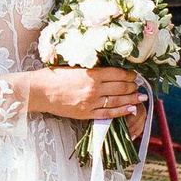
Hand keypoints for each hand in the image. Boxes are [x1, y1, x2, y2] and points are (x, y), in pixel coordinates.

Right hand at [26, 66, 141, 124]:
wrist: (39, 91)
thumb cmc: (54, 75)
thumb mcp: (75, 67)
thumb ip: (93, 69)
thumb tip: (110, 71)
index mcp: (91, 74)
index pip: (118, 74)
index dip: (130, 75)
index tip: (134, 75)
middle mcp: (94, 88)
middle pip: (121, 87)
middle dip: (133, 86)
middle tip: (138, 85)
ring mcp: (91, 102)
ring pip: (118, 101)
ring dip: (132, 99)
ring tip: (140, 97)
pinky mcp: (86, 113)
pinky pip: (109, 114)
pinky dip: (121, 111)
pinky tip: (130, 109)